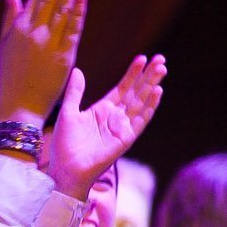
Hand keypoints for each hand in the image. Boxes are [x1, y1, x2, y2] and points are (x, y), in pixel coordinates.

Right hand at [0, 0, 85, 125]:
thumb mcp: (4, 46)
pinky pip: (72, 30)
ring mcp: (49, 44)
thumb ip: (10, 19)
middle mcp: (34, 32)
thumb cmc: (8, 79)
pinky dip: (78, 13)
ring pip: (62, 10)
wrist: (18, 107)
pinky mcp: (64, 57)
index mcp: (18, 29)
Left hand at [47, 54, 166, 199]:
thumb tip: (78, 71)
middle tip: (160, 59)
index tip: (142, 58)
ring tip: (162, 69)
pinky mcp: (126, 138)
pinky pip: (141, 120)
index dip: (133, 73)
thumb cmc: (64, 144)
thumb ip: (75, 92)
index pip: (123, 87)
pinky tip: (157, 92)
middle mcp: (116, 117)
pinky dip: (150, 106)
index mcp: (103, 109)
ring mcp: (123, 127)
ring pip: (141, 102)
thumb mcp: (68, 112)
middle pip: (136, 92)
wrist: (66, 168)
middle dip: (148, 76)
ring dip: (152, 86)